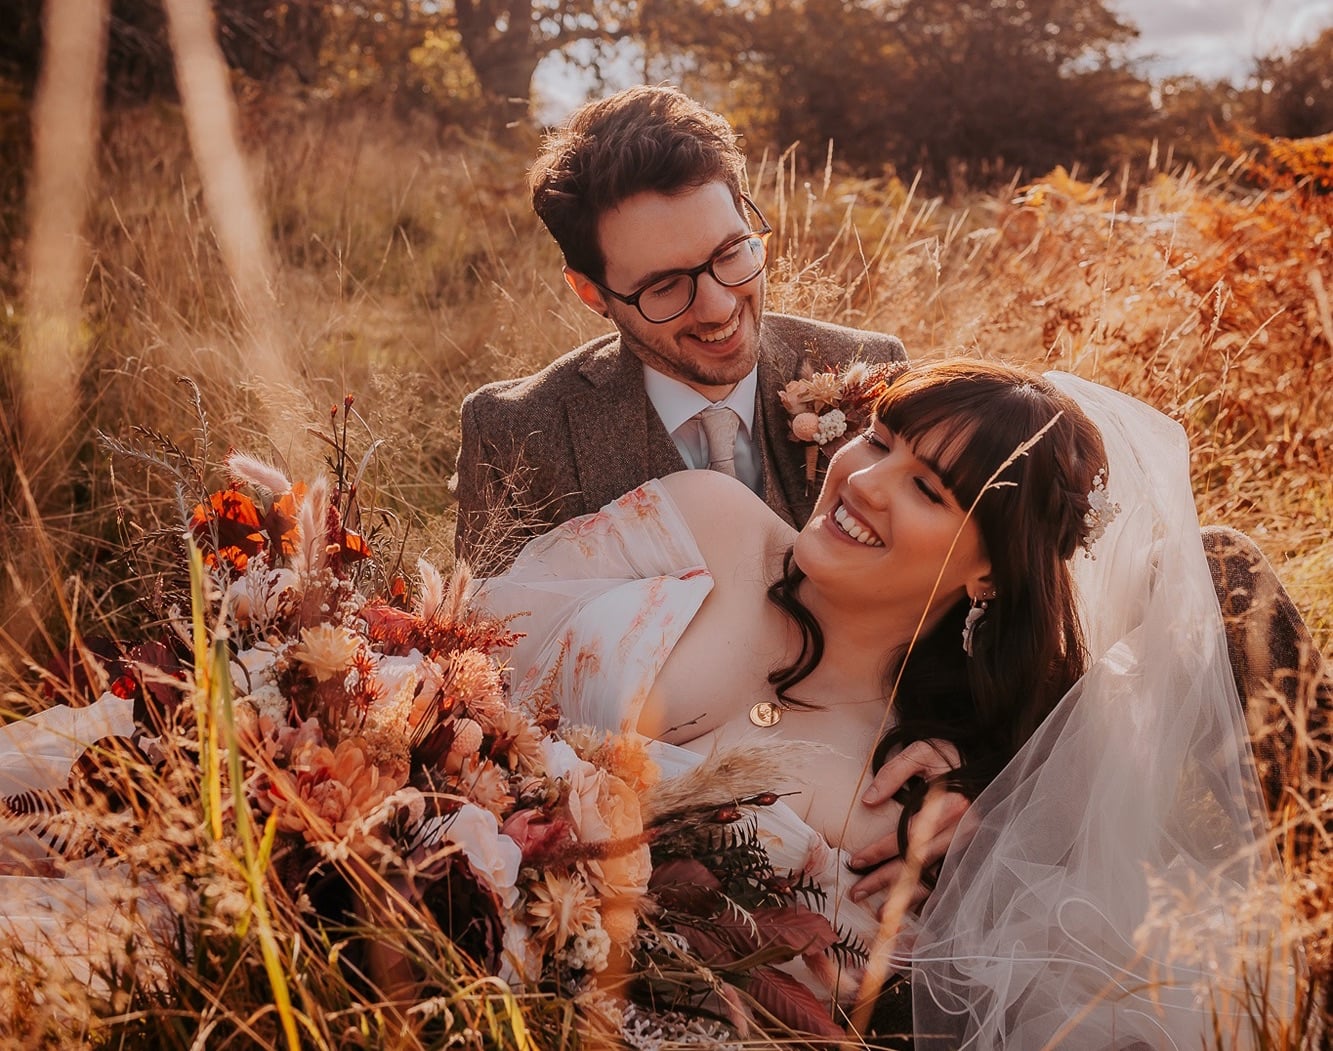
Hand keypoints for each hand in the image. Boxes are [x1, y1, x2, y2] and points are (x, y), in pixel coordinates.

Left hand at [849, 740, 967, 904]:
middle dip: (886, 880)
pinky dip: (927, 895)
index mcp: (950, 805)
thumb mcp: (921, 752)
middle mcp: (963, 828)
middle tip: (856, 892)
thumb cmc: (948, 754)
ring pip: (933, 875)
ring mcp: (969, 842)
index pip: (908, 834)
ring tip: (880, 913)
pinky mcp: (970, 849)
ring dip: (906, 896)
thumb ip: (893, 772)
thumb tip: (867, 801)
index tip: (854, 861)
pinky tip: (909, 908)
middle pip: (918, 861)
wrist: (984, 757)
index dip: (880, 850)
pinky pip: (946, 876)